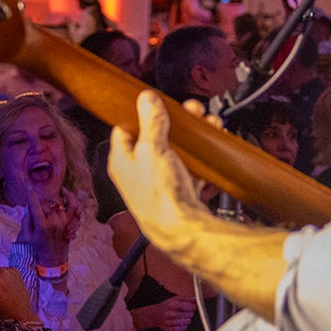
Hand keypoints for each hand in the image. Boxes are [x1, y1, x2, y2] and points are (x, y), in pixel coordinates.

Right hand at [25, 186, 75, 266]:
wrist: (53, 259)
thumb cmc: (37, 247)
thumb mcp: (26, 235)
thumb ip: (26, 219)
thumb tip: (30, 205)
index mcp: (42, 225)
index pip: (36, 206)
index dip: (31, 194)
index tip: (28, 185)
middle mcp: (55, 222)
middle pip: (48, 202)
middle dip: (43, 200)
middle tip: (39, 204)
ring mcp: (65, 222)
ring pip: (62, 202)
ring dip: (58, 196)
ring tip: (57, 192)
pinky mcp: (72, 223)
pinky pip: (75, 208)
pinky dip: (73, 200)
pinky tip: (67, 195)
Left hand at [109, 91, 206, 258]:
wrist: (181, 230)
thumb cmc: (159, 195)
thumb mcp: (152, 149)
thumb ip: (150, 121)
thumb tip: (146, 99)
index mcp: (122, 160)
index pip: (124, 128)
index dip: (139, 113)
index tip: (155, 102)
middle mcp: (137, 172)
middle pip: (154, 137)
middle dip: (175, 122)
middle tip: (190, 111)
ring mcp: (158, 182)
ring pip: (174, 151)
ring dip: (190, 137)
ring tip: (206, 124)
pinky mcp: (177, 192)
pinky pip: (188, 168)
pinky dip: (198, 158)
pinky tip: (208, 149)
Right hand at [130, 297, 197, 330]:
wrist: (154, 315)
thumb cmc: (166, 307)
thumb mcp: (173, 300)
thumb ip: (185, 299)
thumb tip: (194, 298)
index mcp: (169, 305)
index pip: (182, 306)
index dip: (190, 306)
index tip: (194, 307)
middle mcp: (168, 314)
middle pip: (183, 315)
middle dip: (190, 313)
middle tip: (190, 312)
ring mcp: (167, 322)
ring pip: (182, 322)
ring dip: (188, 320)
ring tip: (187, 317)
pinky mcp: (168, 329)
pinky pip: (179, 329)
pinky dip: (184, 326)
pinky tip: (183, 323)